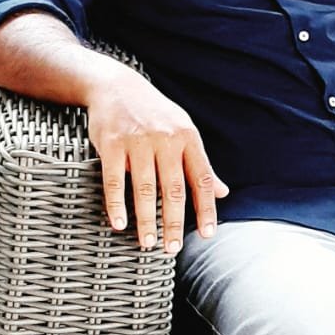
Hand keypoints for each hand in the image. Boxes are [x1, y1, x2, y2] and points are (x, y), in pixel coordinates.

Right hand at [86, 68, 228, 253]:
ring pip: (145, 188)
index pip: (201, 178)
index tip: (207, 234)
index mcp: (188, 138)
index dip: (205, 208)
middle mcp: (166, 139)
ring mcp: (138, 141)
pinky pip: (115, 180)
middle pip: (173, 189)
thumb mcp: (183, 131)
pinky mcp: (112, 143)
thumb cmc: (154, 114)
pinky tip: (120, 223)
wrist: (116, 85)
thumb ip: (200, 163)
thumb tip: (222, 192)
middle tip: (172, 249)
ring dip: (147, 220)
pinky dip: (117, 204)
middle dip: (174, 222)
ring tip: (147, 243)